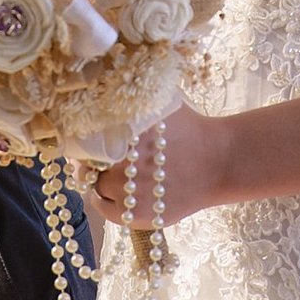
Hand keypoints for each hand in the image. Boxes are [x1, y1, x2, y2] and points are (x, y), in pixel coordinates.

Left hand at [83, 106, 231, 232]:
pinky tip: (106, 192)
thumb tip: (108, 84)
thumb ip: (136, 98)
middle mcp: (126, 167)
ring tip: (103, 172)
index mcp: (127, 138)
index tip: (80, 140)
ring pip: (97, 187)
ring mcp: (132, 193)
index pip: (85, 143)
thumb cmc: (191, 129)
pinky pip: (107, 211)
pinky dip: (102, 201)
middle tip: (89, 157)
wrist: (219, 161)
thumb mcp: (163, 105)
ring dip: (97, 179)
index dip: (80, 142)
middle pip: (89, 165)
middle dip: (88, 160)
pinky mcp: (141, 215)